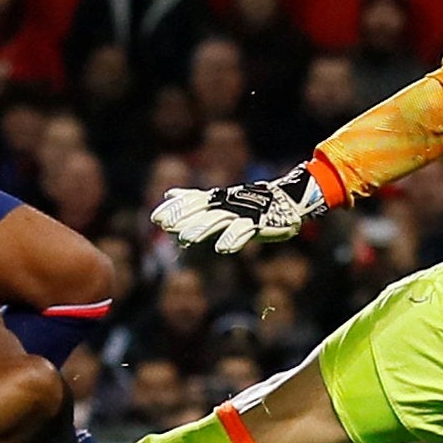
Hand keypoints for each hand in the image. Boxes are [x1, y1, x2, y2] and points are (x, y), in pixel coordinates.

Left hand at [152, 164, 326, 254]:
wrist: (286, 201)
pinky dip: (233, 239)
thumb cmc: (248, 203)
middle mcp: (226, 205)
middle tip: (165, 226)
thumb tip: (168, 194)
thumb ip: (194, 198)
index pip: (191, 202)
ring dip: (202, 229)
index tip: (155, 218)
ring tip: (186, 239)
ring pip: (218, 220)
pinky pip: (243, 231)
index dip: (175, 209)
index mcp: (216, 200)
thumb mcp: (218, 201)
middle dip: (183, 218)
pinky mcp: (258, 223)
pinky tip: (222, 249)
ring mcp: (241, 213)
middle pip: (200, 211)